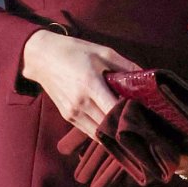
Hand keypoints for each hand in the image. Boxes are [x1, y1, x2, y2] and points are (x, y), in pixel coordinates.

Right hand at [21, 27, 139, 135]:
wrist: (41, 57)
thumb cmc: (73, 51)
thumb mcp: (102, 52)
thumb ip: (125, 66)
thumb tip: (146, 78)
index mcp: (90, 85)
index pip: (115, 111)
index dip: (130, 115)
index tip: (144, 112)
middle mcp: (81, 103)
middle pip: (109, 126)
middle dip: (125, 126)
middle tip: (140, 121)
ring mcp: (73, 113)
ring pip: (100, 134)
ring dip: (114, 132)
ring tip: (127, 126)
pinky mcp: (68, 117)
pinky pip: (90, 132)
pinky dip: (103, 132)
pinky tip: (112, 125)